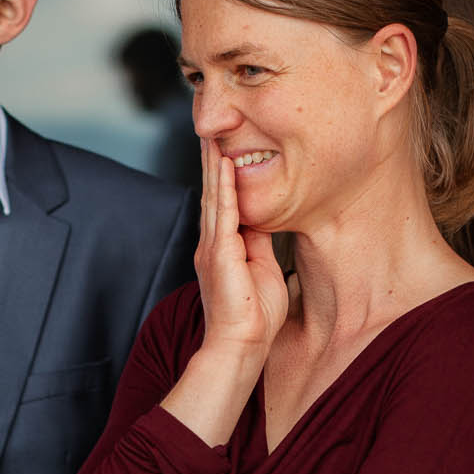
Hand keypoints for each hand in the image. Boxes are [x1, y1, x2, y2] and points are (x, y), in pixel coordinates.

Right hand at [193, 137, 287, 357]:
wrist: (240, 345)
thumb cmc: (253, 316)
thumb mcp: (261, 268)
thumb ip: (258, 242)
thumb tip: (263, 218)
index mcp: (221, 247)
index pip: (220, 201)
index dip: (221, 173)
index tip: (223, 147)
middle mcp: (211, 243)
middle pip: (212, 191)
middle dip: (211, 159)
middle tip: (211, 127)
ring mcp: (212, 247)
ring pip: (213, 196)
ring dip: (214, 164)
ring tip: (214, 135)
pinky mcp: (219, 254)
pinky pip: (223, 214)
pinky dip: (224, 188)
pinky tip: (225, 166)